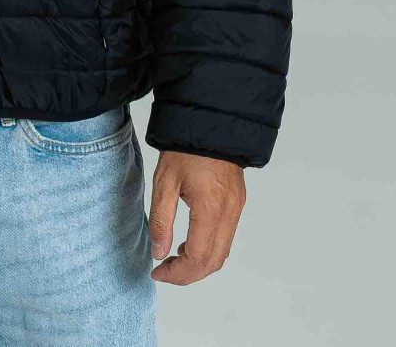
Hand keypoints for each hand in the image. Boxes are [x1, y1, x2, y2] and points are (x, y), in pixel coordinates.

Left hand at [148, 150, 245, 284]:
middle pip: (214, 262)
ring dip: (199, 262)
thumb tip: (159, 252)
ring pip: (222, 252)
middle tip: (164, 271)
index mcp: (210, 209)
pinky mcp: (237, 202)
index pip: (198, 258)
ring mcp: (236, 208)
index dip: (177, 273)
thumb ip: (161, 220)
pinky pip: (226, 237)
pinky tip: (189, 242)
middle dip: (188, 274)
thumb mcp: (164, 182)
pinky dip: (209, 248)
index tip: (158, 272)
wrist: (210, 122)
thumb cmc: (184, 148)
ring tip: (174, 257)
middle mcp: (229, 213)